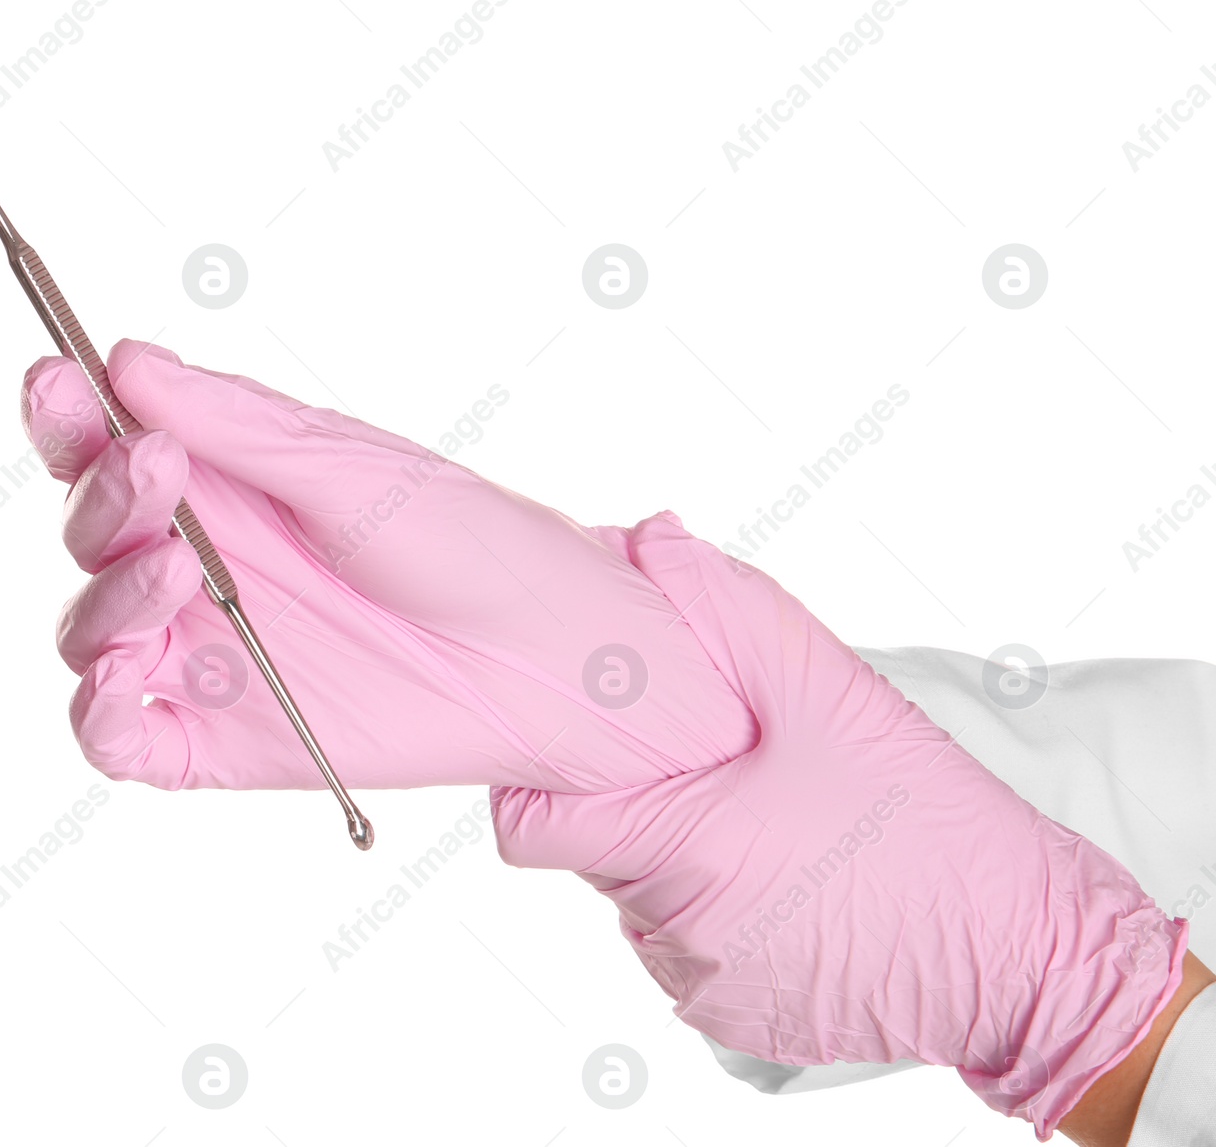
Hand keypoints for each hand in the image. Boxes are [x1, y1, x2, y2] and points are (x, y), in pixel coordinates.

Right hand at [22, 340, 757, 791]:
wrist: (549, 659)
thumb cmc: (466, 544)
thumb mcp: (349, 470)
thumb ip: (237, 426)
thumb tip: (127, 358)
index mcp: (222, 485)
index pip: (107, 445)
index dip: (65, 416)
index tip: (55, 383)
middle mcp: (198, 564)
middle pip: (89, 532)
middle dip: (103, 498)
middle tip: (155, 471)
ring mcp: (203, 652)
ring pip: (89, 630)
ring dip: (105, 596)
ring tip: (177, 569)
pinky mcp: (218, 739)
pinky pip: (120, 739)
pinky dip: (97, 716)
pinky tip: (123, 680)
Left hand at [489, 516, 1187, 1138]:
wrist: (1026, 952)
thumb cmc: (928, 819)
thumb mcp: (828, 689)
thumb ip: (723, 605)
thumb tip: (648, 539)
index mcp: (682, 849)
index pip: (532, 826)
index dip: (546, 778)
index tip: (591, 744)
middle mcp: (676, 930)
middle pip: (596, 850)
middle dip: (637, 799)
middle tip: (716, 761)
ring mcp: (706, 983)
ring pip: (640, 898)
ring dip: (678, 854)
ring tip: (765, 817)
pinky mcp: (737, 1018)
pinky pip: (688, 946)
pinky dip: (716, 907)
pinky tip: (787, 873)